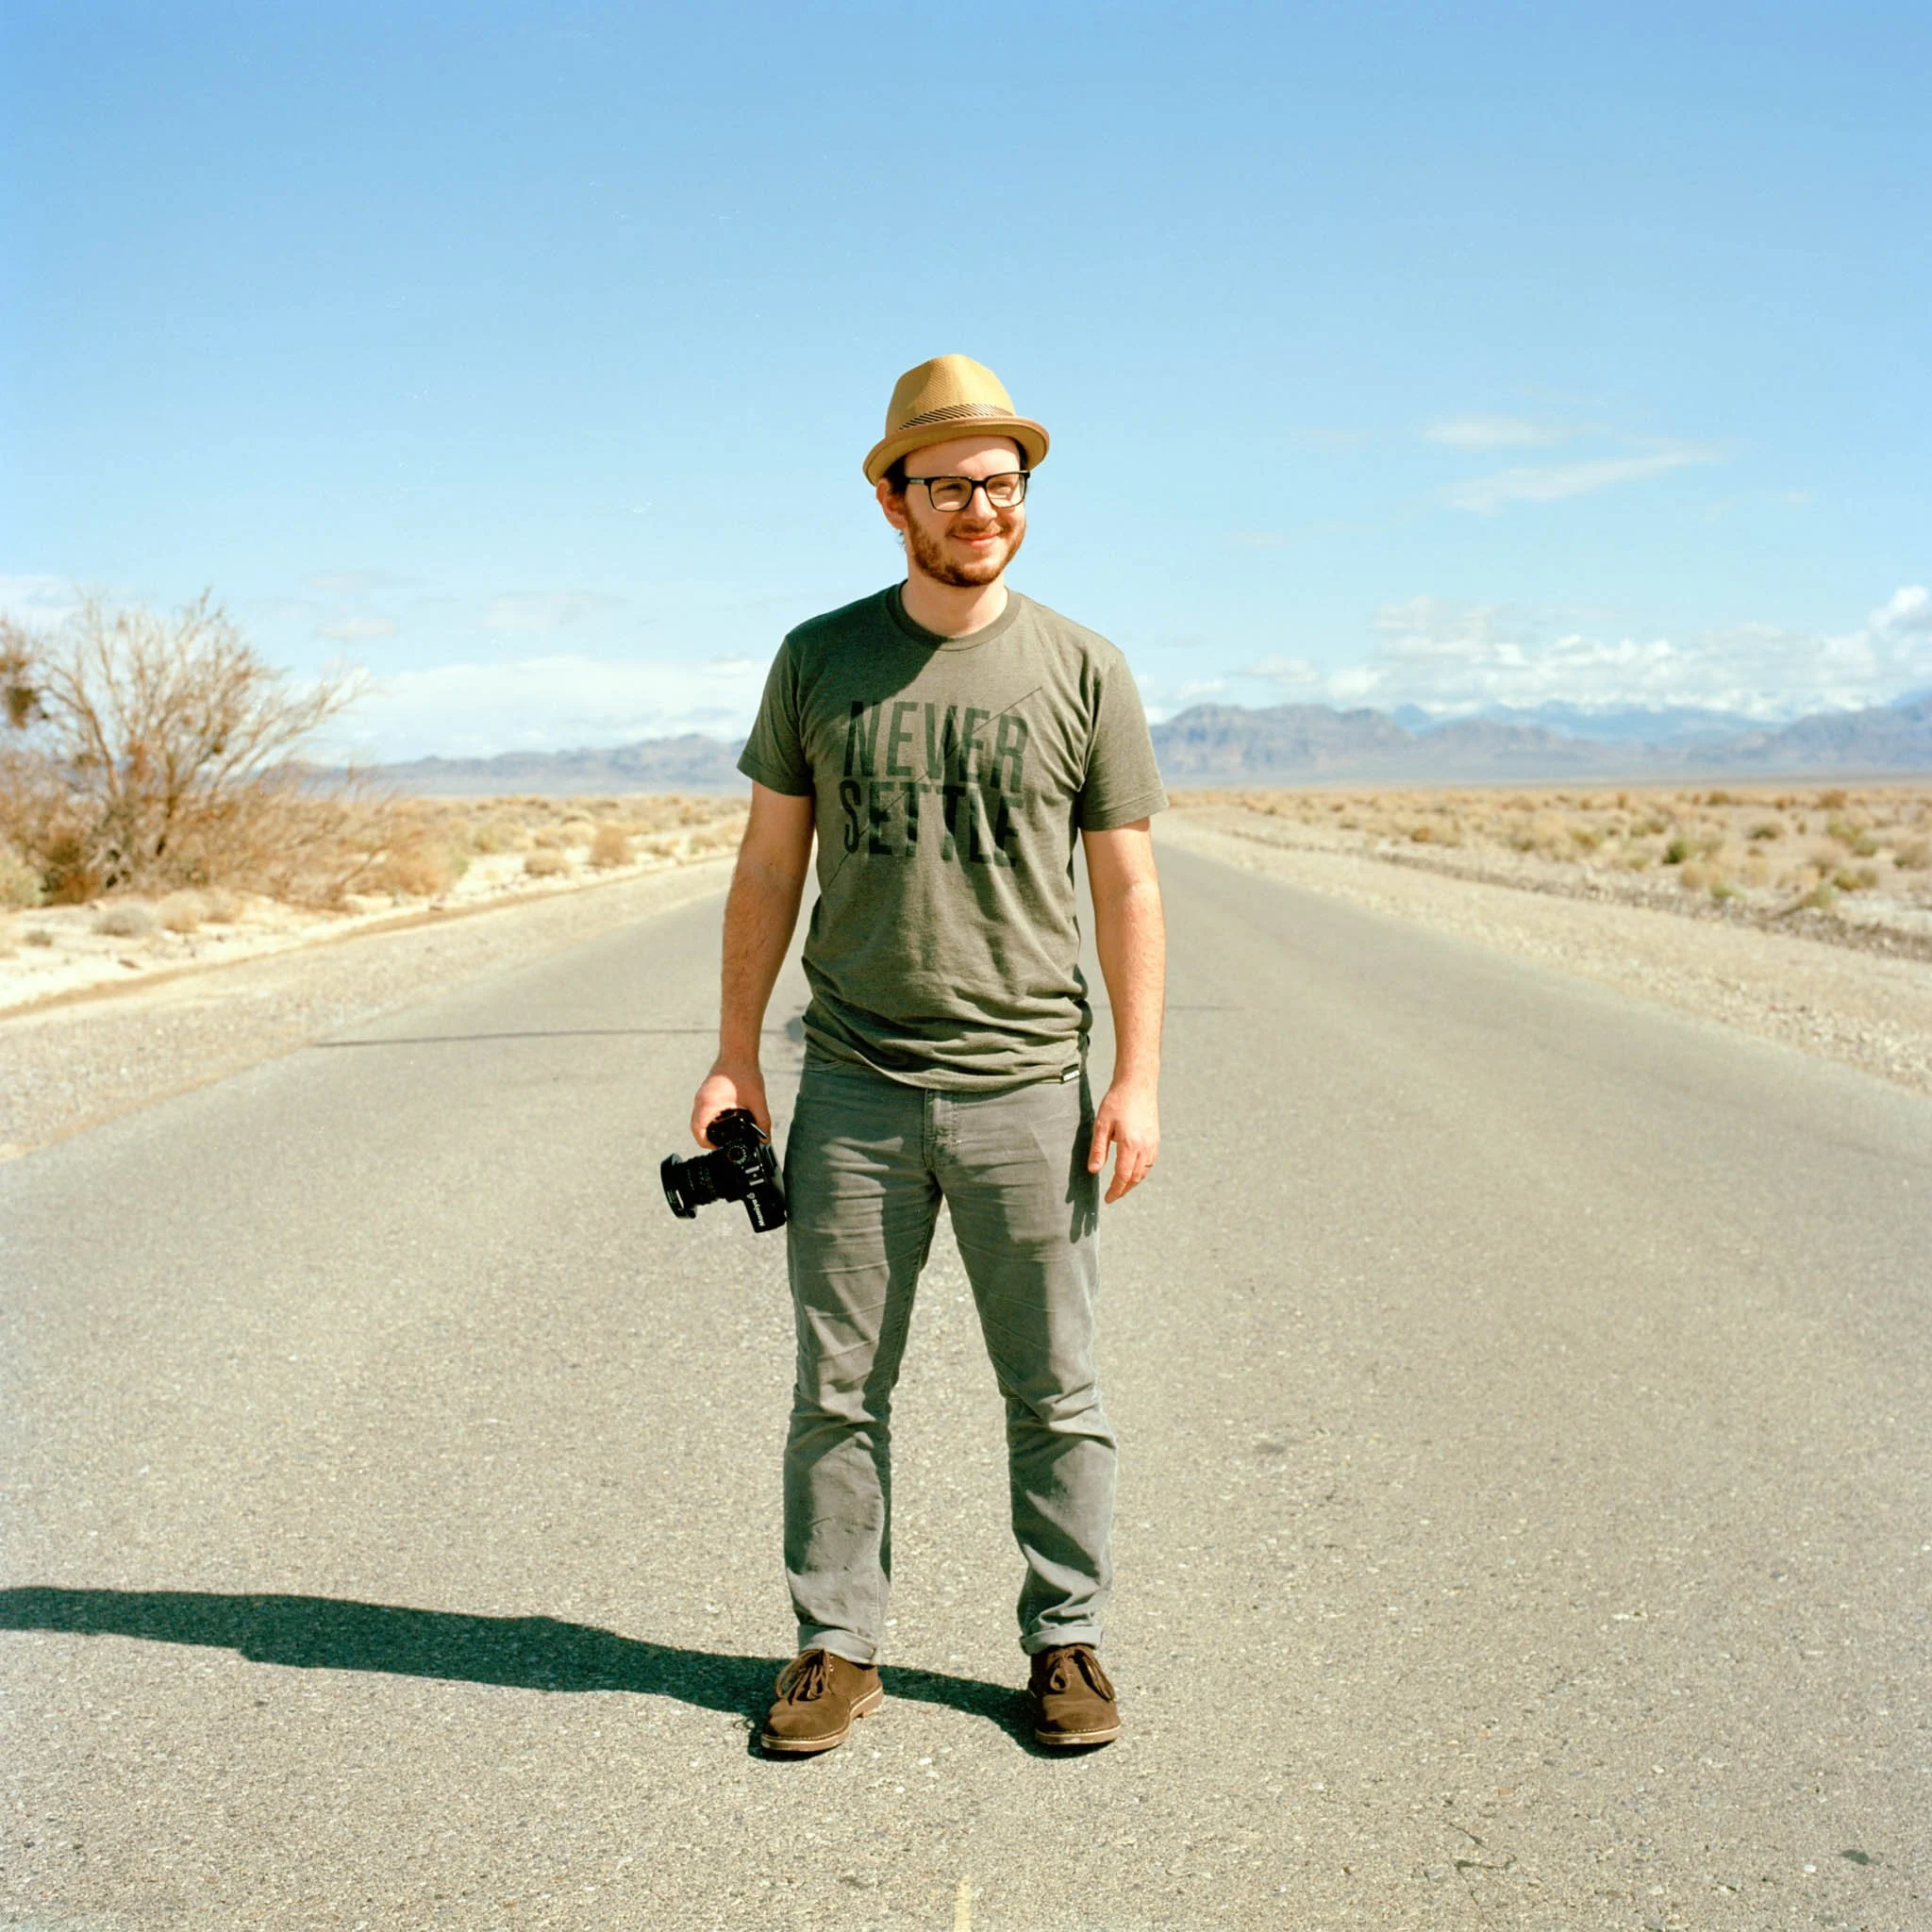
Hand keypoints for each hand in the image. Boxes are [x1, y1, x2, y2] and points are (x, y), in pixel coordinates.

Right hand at [691, 1060, 769, 1146]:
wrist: (738, 1052)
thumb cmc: (744, 1073)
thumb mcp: (757, 1101)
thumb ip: (763, 1121)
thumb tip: (766, 1139)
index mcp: (709, 1104)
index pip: (698, 1131)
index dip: (706, 1144)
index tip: (718, 1148)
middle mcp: (701, 1100)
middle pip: (696, 1127)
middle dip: (706, 1139)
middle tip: (721, 1145)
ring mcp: (701, 1095)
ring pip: (697, 1119)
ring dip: (707, 1129)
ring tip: (722, 1135)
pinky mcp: (705, 1092)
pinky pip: (701, 1111)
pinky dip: (708, 1119)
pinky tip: (722, 1120)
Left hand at [1087, 1076, 1158, 1203]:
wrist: (1138, 1084)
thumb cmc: (1116, 1102)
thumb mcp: (1101, 1124)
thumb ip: (1098, 1149)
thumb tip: (1094, 1171)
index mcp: (1130, 1145)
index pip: (1122, 1176)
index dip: (1115, 1190)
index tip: (1108, 1199)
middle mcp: (1144, 1147)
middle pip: (1135, 1177)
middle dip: (1124, 1189)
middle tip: (1113, 1196)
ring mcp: (1153, 1143)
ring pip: (1145, 1171)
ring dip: (1133, 1181)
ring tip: (1121, 1186)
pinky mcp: (1156, 1138)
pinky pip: (1150, 1162)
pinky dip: (1142, 1171)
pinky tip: (1134, 1170)